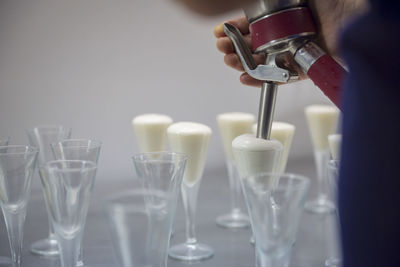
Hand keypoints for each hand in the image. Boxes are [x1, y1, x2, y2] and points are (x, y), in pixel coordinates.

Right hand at [214, 0, 366, 86]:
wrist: (359, 25)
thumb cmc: (338, 4)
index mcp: (285, 15)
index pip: (254, 23)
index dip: (236, 27)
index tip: (222, 31)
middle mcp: (288, 33)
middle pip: (254, 43)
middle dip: (235, 46)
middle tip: (222, 47)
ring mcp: (294, 51)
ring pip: (262, 61)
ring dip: (242, 62)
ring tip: (229, 61)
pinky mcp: (303, 68)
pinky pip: (279, 76)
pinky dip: (261, 79)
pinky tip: (245, 77)